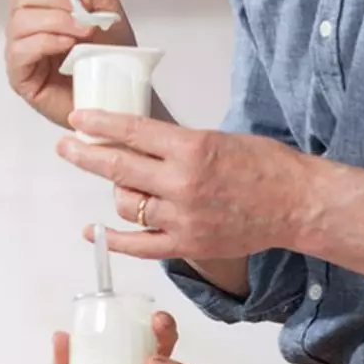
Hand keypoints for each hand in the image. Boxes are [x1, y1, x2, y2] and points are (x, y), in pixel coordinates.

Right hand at [1, 0, 135, 128]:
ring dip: (57, 21)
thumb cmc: (113, 50)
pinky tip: (69, 47)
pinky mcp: (21, 77)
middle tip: (83, 11)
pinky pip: (21, 50)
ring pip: (20, 21)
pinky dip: (47, 41)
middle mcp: (25, 26)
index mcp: (40, 5)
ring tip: (85, 33)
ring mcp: (20, 51)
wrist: (124, 91)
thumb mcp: (102, 3)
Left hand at [57, 110, 308, 258]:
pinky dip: (113, 240)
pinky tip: (94, 231)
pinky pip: (140, 246)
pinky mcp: (188, 245)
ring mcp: (183, 218)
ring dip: (116, 194)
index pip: (131, 131)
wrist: (298, 203)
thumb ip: (176, 144)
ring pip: (127, 206)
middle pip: (118, 167)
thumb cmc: (264, 165)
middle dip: (85, 154)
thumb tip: (137, 143)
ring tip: (121, 185)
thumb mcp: (216, 138)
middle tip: (65, 146)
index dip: (99, 123)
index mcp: (191, 148)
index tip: (77, 118)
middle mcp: (182, 183)